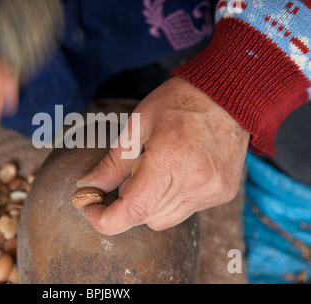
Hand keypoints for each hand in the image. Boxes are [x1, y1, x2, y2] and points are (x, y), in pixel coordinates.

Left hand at [76, 77, 249, 234]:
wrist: (228, 96)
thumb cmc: (179, 102)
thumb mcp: (138, 124)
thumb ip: (114, 162)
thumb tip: (88, 184)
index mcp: (168, 160)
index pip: (133, 211)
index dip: (105, 219)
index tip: (90, 209)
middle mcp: (193, 181)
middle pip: (145, 218)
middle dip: (126, 203)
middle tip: (128, 175)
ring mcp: (211, 190)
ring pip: (164, 220)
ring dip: (149, 204)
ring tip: (155, 171)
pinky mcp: (222, 193)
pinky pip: (186, 211)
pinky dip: (172, 200)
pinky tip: (177, 173)